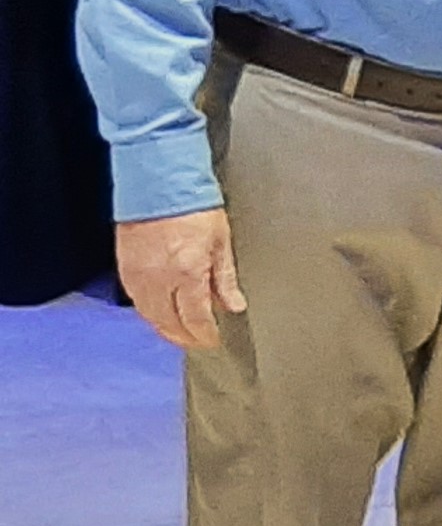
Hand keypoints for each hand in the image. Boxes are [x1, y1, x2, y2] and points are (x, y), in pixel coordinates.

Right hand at [115, 207, 246, 350]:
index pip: (195, 318)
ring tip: (180, 333)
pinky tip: (159, 313)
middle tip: (197, 342)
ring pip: (149, 316)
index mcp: (187, 273)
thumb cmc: (192, 206)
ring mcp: (138, 276)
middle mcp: (159, 279)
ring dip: (164, 328)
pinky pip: (136, 301)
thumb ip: (225, 278)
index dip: (204, 334)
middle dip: (184, 337)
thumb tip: (234, 305)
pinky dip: (149, 312)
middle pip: (169, 323)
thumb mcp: (221, 241)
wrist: (159, 184)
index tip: (212, 340)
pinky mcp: (124, 269)